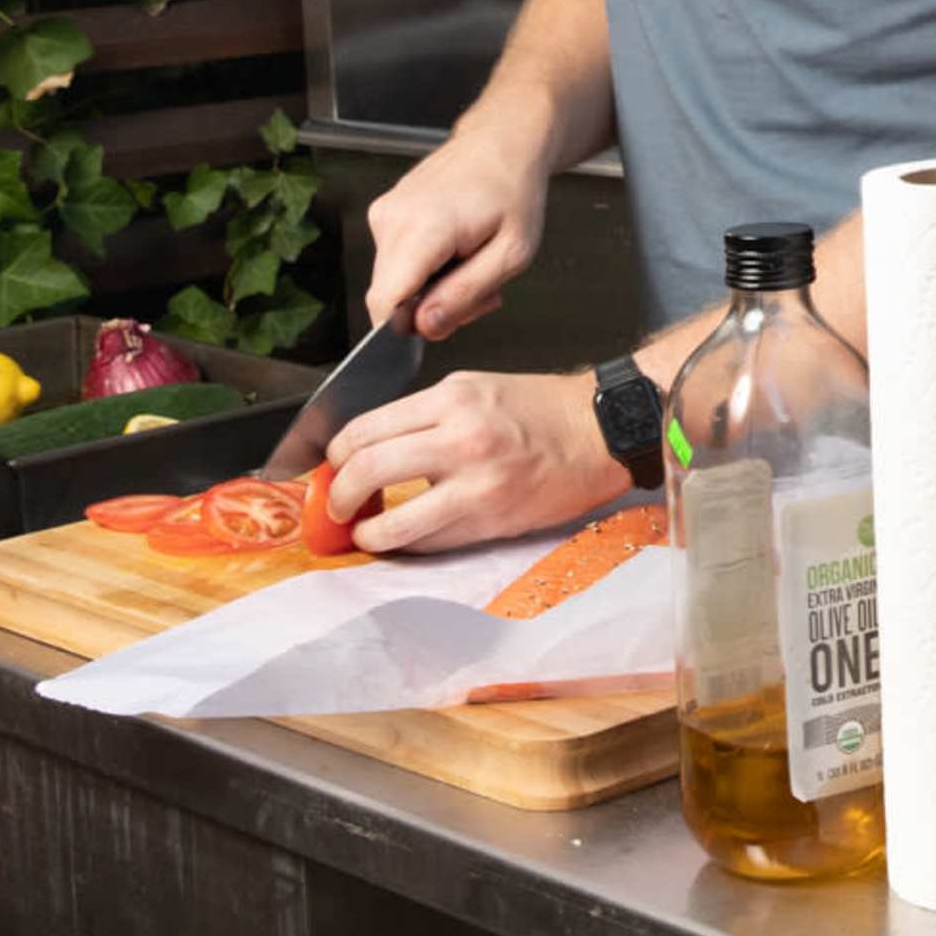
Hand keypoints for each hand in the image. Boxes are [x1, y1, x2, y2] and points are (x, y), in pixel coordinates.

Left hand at [322, 366, 626, 553]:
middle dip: (339, 495)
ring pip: (394, 521)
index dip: (337, 453)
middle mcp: (461, 437)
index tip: (334, 465)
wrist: (601, 431)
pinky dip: (409, 546)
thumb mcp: (477, 389)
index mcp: (452, 398)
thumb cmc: (543, 409)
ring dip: (367, 534)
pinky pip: (432, 542)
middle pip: (367, 469)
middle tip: (337, 504)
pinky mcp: (492, 519)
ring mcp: (476, 483)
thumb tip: (372, 447)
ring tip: (364, 533)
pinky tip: (406, 540)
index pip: (366, 427)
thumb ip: (424, 416)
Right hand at [364, 125, 550, 340]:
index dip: (407, 329)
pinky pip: (396, 263)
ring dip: (433, 289)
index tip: (444, 322)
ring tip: (471, 264)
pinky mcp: (384, 214)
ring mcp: (384, 214)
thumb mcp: (512, 254)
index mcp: (423, 228)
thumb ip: (465, 295)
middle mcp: (393, 219)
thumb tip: (423, 326)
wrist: (503, 143)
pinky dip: (426, 269)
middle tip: (479, 290)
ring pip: (394, 284)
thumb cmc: (514, 192)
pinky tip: (455, 251)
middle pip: (391, 299)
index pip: (384, 303)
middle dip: (432, 309)